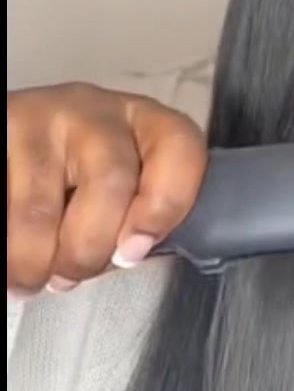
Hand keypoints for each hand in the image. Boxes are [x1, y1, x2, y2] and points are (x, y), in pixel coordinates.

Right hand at [7, 82, 206, 294]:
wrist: (10, 149)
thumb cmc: (74, 181)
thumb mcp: (117, 190)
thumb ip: (136, 218)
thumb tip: (130, 254)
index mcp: (144, 123)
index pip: (179, 146)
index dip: (165, 204)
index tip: (133, 252)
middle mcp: (95, 111)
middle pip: (110, 182)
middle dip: (88, 250)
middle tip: (69, 277)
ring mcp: (41, 117)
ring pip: (41, 206)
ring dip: (33, 259)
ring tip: (27, 280)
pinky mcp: (0, 130)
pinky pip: (4, 199)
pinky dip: (8, 247)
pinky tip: (9, 259)